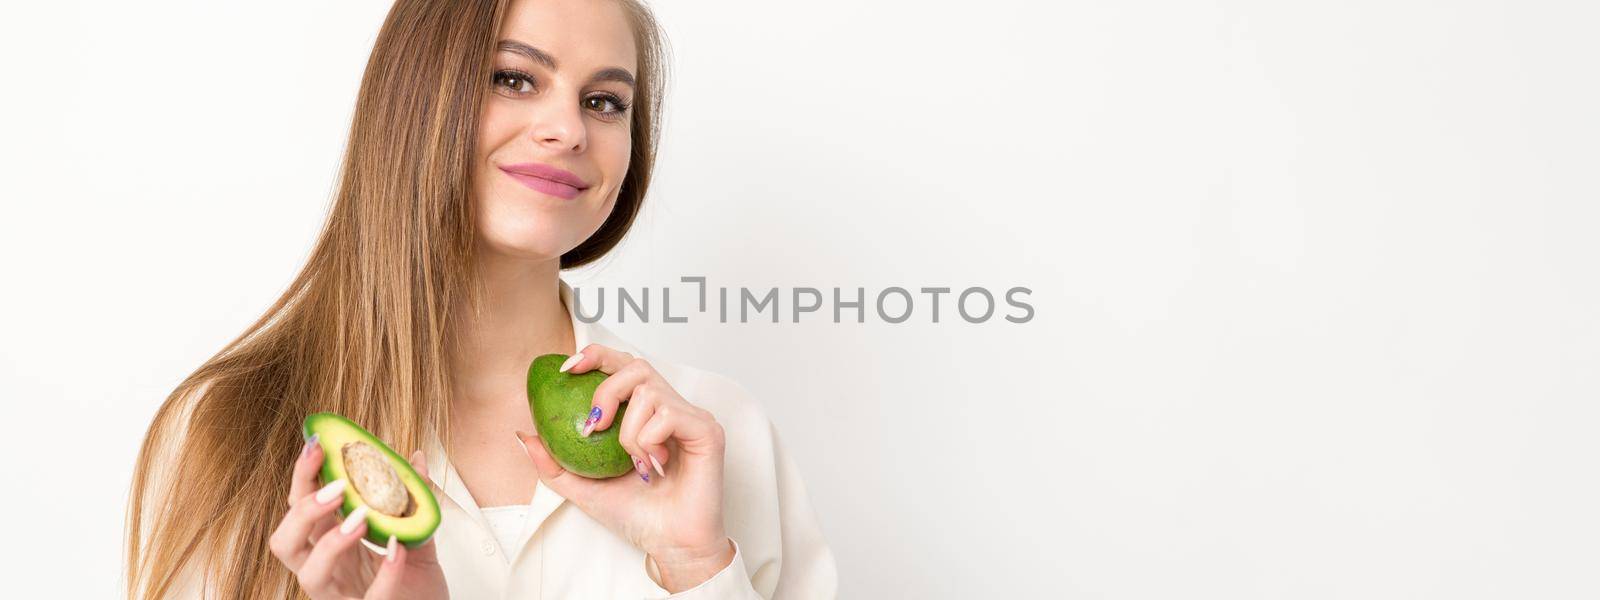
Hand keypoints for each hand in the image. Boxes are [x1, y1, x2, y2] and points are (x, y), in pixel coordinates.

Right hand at [268, 438, 449, 599]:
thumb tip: (414, 457)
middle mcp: (328, 571)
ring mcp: (343, 596)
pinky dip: (385, 574)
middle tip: (337, 488)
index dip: (302, 477)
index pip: (299, 507)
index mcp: (330, 545)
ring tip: (361, 518)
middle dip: (303, 511)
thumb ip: (413, 500)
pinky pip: (369, 599)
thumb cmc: (416, 584)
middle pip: (285, 542)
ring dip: (331, 543)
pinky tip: (398, 550)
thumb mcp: (416, 536)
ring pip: (309, 575)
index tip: (317, 445)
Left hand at [516, 343, 734, 591]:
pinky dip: (649, 441)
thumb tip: (525, 435)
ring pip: (650, 392)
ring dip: (628, 431)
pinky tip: (653, 467)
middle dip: (607, 389)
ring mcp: (691, 417)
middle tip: (593, 426)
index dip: (596, 356)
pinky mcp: (708, 431)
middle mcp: (670, 407)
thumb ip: (554, 463)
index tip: (567, 369)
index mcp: (646, 413)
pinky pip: (669, 414)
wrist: (669, 545)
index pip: (623, 366)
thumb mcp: (583, 487)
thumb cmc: (637, 516)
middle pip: (636, 365)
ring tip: (633, 463)